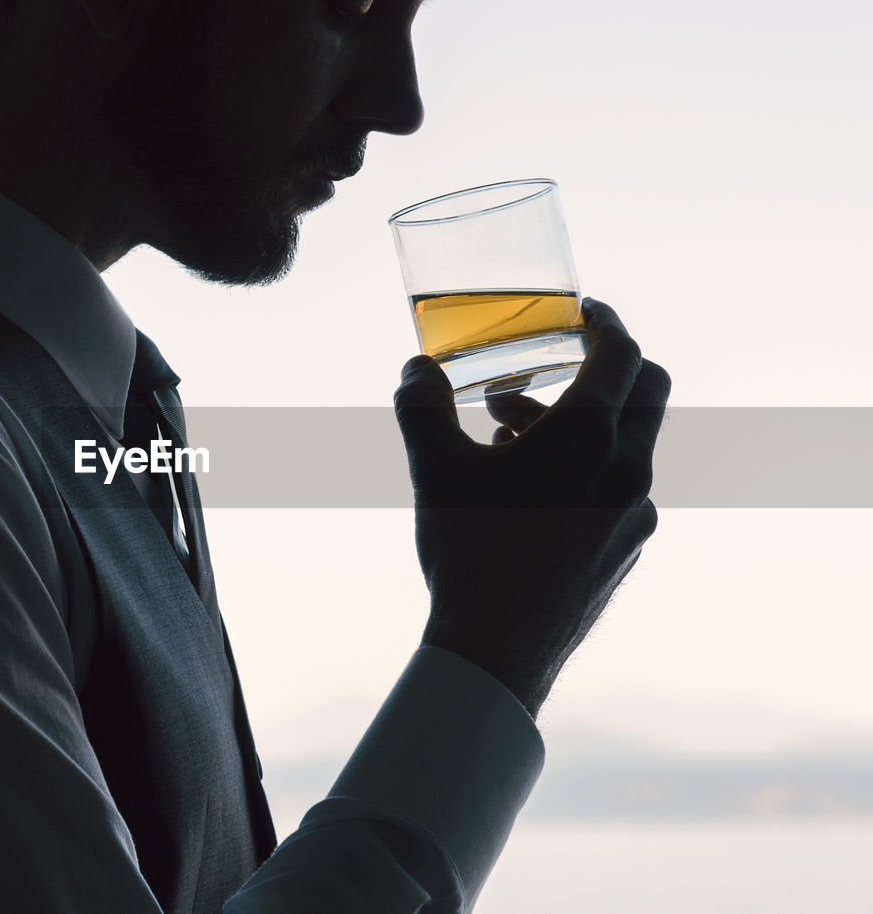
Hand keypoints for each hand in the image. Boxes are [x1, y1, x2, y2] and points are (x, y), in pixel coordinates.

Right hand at [393, 299, 669, 717]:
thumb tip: (417, 369)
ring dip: (581, 420)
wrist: (498, 649)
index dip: (606, 322)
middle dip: (607, 365)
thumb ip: (423, 407)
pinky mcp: (629, 544)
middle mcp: (626, 467)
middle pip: (647, 389)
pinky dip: (587, 465)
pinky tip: (531, 488)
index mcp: (588, 436)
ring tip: (509, 433)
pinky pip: (620, 483)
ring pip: (628, 440)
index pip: (622, 353)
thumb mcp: (434, 470)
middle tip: (560, 362)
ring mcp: (635, 510)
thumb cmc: (468, 553)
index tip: (585, 312)